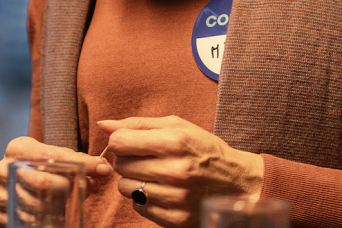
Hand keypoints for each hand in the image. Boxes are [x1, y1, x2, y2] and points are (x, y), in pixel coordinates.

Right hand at [0, 136, 112, 226]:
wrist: (14, 179)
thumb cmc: (39, 167)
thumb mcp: (53, 157)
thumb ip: (77, 160)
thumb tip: (104, 169)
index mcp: (17, 148)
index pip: (51, 156)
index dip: (80, 163)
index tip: (102, 169)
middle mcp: (3, 168)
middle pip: (43, 182)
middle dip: (70, 188)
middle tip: (86, 189)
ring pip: (36, 205)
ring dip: (60, 208)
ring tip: (71, 202)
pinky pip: (24, 220)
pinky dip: (42, 222)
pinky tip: (51, 216)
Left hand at [101, 116, 262, 227]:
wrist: (239, 184)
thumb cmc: (204, 150)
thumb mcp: (177, 126)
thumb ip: (137, 124)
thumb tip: (102, 125)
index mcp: (174, 143)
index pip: (118, 142)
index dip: (121, 141)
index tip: (132, 142)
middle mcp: (174, 171)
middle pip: (120, 165)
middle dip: (128, 160)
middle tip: (149, 159)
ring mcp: (175, 198)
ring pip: (125, 188)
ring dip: (134, 180)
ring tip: (155, 175)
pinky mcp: (175, 219)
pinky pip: (138, 206)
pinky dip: (145, 198)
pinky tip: (163, 191)